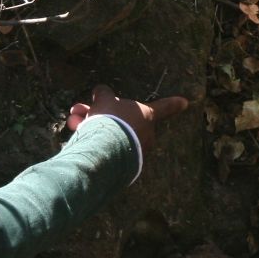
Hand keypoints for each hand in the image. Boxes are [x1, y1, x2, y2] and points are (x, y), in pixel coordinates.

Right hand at [67, 85, 187, 154]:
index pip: (163, 107)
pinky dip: (94, 142)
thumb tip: (101, 91)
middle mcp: (145, 134)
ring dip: (90, 126)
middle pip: (122, 120)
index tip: (186, 102)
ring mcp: (135, 151)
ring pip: (112, 134)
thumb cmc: (110, 120)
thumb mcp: (105, 101)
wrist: (105, 150)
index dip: (173, 103)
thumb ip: (104, 94)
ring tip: (72, 123)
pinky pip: (109, 149)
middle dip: (98, 114)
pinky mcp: (123, 166)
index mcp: (147, 116)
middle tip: (78, 111)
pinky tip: (78, 140)